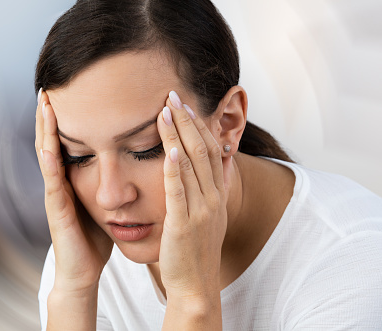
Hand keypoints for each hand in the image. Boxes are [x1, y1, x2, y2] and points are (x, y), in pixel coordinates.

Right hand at [35, 89, 112, 294]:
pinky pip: (52, 180)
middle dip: (50, 114)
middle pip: (52, 141)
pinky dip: (50, 160)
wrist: (83, 271)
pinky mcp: (56, 209)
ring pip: (47, 154)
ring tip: (44, 102)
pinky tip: (49, 143)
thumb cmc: (93, 238)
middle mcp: (60, 182)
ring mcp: (55, 194)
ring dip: (44, 128)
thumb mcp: (102, 203)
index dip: (65, 118)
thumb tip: (130, 163)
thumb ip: (108, 184)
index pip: (67, 142)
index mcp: (72, 179)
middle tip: (50, 86)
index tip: (69, 91)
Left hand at [157, 91, 227, 308]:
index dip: (198, 125)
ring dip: (178, 136)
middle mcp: (213, 198)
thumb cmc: (195, 249)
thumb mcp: (208, 215)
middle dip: (187, 121)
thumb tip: (211, 162)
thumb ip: (208, 188)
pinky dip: (174, 170)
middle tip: (173, 95)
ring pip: (191, 165)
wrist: (196, 285)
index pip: (210, 150)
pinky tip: (168, 151)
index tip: (184, 104)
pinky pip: (179, 193)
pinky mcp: (184, 225)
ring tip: (165, 111)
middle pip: (202, 150)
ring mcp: (201, 211)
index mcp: (217, 194)